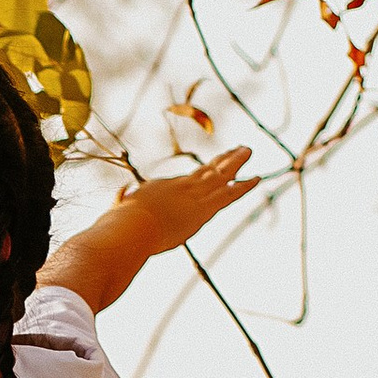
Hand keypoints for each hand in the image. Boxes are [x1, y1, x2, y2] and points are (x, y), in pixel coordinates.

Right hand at [107, 144, 256, 257]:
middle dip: (221, 160)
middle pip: (206, 171)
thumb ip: (122, 200)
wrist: (129, 228)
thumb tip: (122, 193)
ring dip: (236, 162)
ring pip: (221, 175)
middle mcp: (180, 186)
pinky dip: (245, 186)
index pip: (185, 181)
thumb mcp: (120, 209)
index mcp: (161, 188)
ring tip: (248, 150)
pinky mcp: (205, 208)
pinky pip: (230, 193)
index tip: (208, 170)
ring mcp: (194, 194)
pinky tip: (258, 178)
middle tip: (234, 150)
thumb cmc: (120, 225)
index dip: (200, 175)